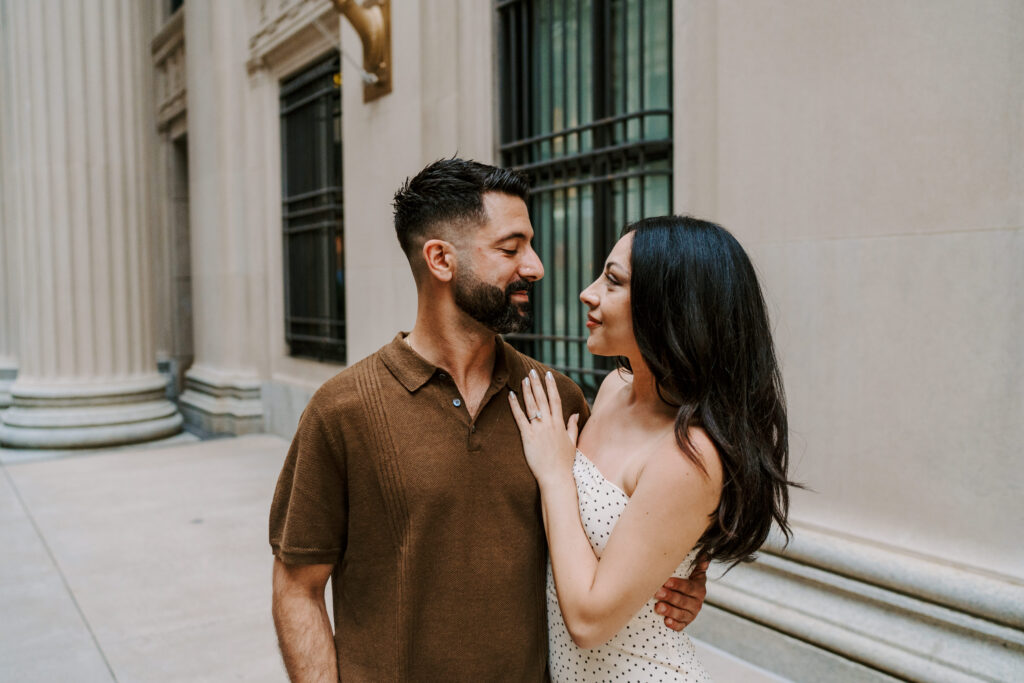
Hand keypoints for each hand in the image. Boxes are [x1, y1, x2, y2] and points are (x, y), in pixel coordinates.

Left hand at [508, 369, 579, 486]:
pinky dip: (515, 406)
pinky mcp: (527, 436)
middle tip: (532, 371)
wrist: (556, 477)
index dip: (551, 386)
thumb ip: (572, 427)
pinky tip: (511, 395)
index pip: (555, 400)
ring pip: (531, 405)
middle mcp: (549, 423)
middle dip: (537, 384)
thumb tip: (575, 414)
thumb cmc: (564, 462)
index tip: (548, 375)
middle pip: (542, 399)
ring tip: (523, 379)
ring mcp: (538, 429)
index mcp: (559, 424)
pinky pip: (520, 417)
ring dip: (527, 390)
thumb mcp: (572, 443)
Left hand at [653, 555, 708, 630]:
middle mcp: (697, 603)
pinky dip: (674, 625)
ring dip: (669, 611)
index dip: (678, 585)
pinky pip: (680, 626)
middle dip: (669, 597)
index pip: (689, 587)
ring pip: (681, 614)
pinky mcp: (685, 623)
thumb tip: (705, 555)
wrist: (687, 597)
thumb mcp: (694, 572)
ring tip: (658, 607)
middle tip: (656, 592)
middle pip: (683, 601)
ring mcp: (691, 615)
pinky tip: (666, 622)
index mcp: (699, 589)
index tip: (666, 581)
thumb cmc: (687, 580)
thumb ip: (698, 565)